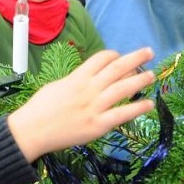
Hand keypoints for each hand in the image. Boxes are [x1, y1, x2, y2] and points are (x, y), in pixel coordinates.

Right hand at [8, 47, 155, 161]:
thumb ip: (75, 81)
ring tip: (152, 75)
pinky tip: (149, 104)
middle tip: (149, 52)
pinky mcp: (97, 125)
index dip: (115, 55)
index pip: (101, 58)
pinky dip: (137, 108)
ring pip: (123, 88)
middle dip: (135, 58)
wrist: (30, 131)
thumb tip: (88, 78)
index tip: (121, 56)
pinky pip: (122, 114)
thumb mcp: (56, 86)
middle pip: (117, 68)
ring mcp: (94, 107)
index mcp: (77, 78)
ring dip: (140, 80)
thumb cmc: (39, 109)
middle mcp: (89, 89)